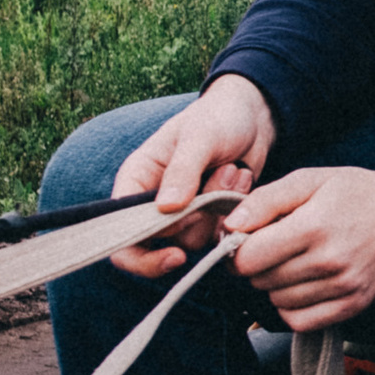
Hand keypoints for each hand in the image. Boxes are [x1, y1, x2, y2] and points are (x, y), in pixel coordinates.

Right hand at [109, 76, 277, 278]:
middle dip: (196, 218)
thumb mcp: (199, 136)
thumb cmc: (217, 118)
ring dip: (219, 206)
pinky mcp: (209, 217)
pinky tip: (240, 176)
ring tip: (230, 168)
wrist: (252, 117)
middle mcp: (152, 202)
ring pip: (194, 239)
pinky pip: (219, 233)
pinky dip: (235, 209)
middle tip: (221, 174)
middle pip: (161, 242)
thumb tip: (166, 208)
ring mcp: (182, 212)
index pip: (121, 237)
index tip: (176, 255)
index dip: (142, 256)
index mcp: (135, 181)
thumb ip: (183, 170)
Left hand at [223, 166, 374, 331]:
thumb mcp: (310, 180)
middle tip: (274, 247)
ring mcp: (343, 287)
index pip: (248, 259)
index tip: (247, 240)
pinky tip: (302, 286)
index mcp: (313, 226)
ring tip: (294, 262)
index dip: (238, 250)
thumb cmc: (356, 192)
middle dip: (258, 265)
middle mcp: (329, 261)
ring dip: (276, 285)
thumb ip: (265, 200)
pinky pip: (300, 322)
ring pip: (277, 302)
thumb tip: (229, 224)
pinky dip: (292, 308)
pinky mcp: (354, 304)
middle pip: (261, 281)